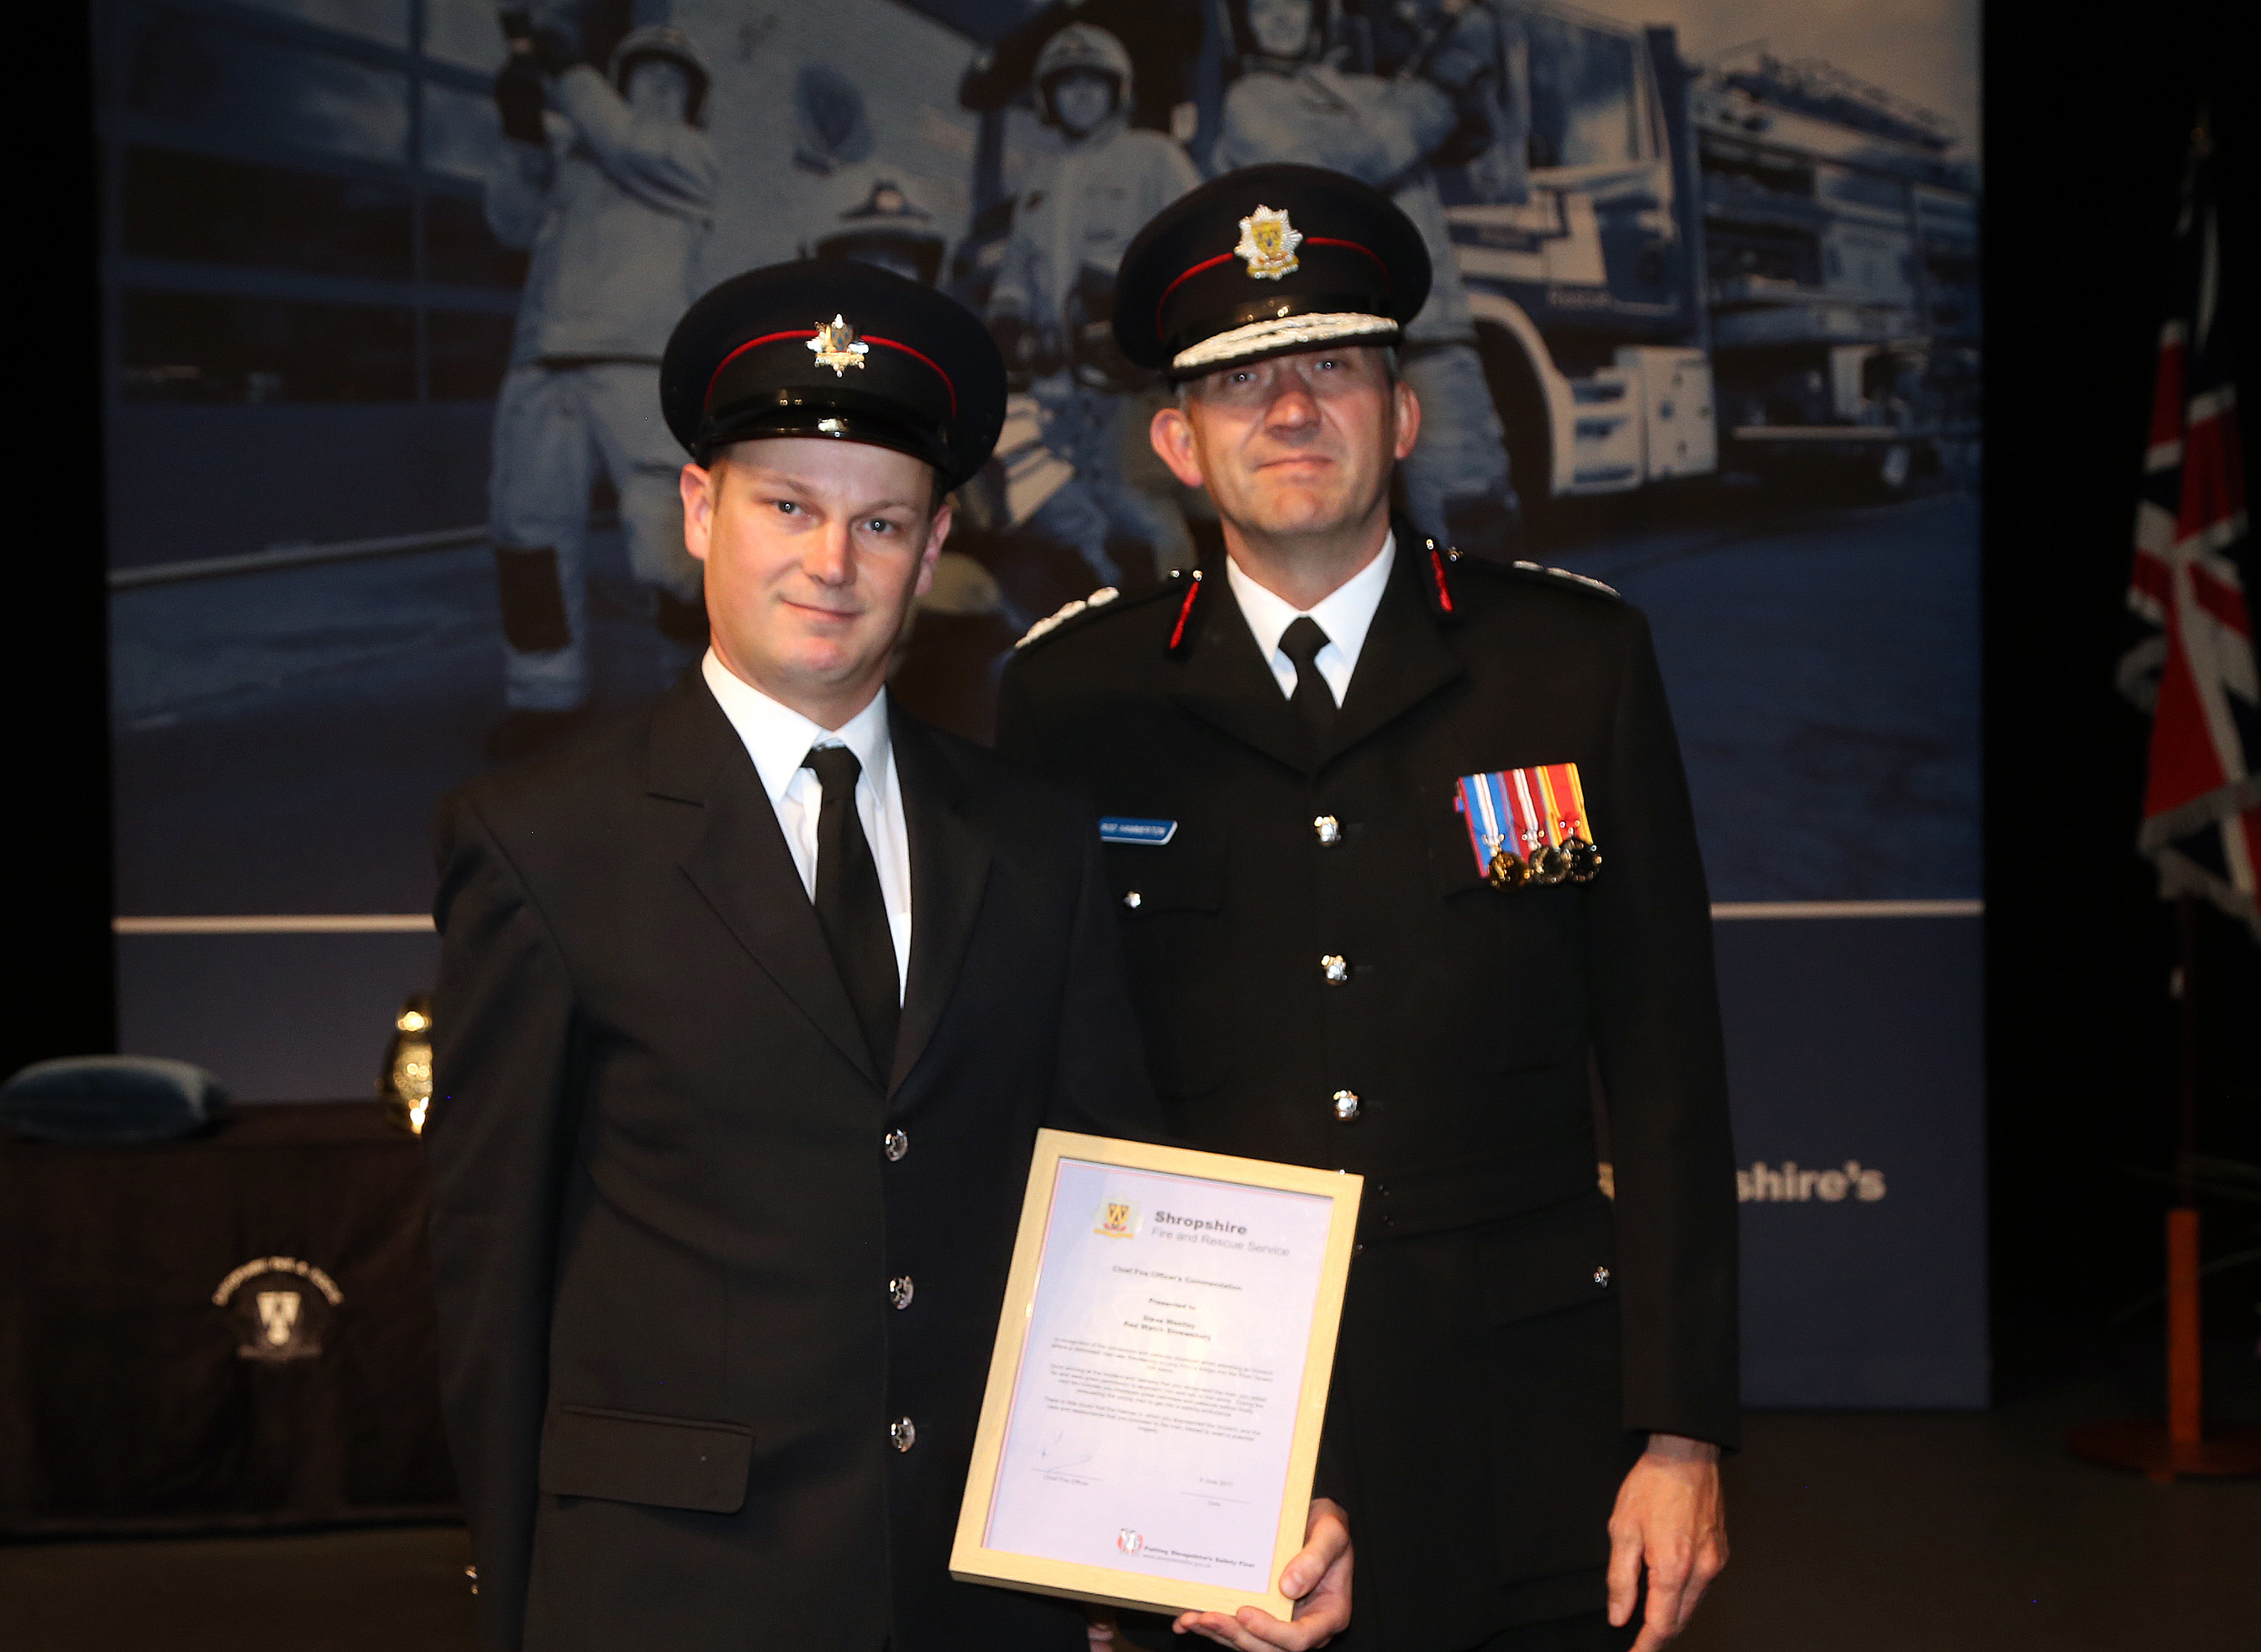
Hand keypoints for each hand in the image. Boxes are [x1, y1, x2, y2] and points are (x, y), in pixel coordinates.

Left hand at [1172, 1498, 1349, 1649]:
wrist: (1316, 1521)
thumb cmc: (1328, 1528)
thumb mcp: (1331, 1534)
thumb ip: (1315, 1559)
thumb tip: (1289, 1588)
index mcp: (1328, 1613)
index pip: (1300, 1638)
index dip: (1271, 1632)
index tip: (1245, 1612)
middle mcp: (1304, 1625)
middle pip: (1269, 1647)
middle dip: (1236, 1635)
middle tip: (1208, 1617)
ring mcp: (1281, 1623)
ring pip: (1248, 1641)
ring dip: (1218, 1633)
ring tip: (1191, 1618)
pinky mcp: (1262, 1615)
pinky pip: (1237, 1627)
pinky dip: (1211, 1626)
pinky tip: (1187, 1620)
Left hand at [1607, 1434, 1726, 1651]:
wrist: (1685, 1454)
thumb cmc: (1651, 1486)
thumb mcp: (1622, 1529)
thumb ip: (1621, 1579)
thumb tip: (1619, 1616)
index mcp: (1673, 1567)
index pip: (1661, 1625)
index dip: (1647, 1647)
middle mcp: (1701, 1571)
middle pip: (1680, 1621)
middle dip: (1660, 1637)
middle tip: (1640, 1645)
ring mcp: (1715, 1562)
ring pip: (1693, 1606)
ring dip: (1673, 1618)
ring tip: (1651, 1625)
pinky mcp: (1721, 1552)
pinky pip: (1702, 1587)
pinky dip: (1686, 1598)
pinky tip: (1670, 1595)